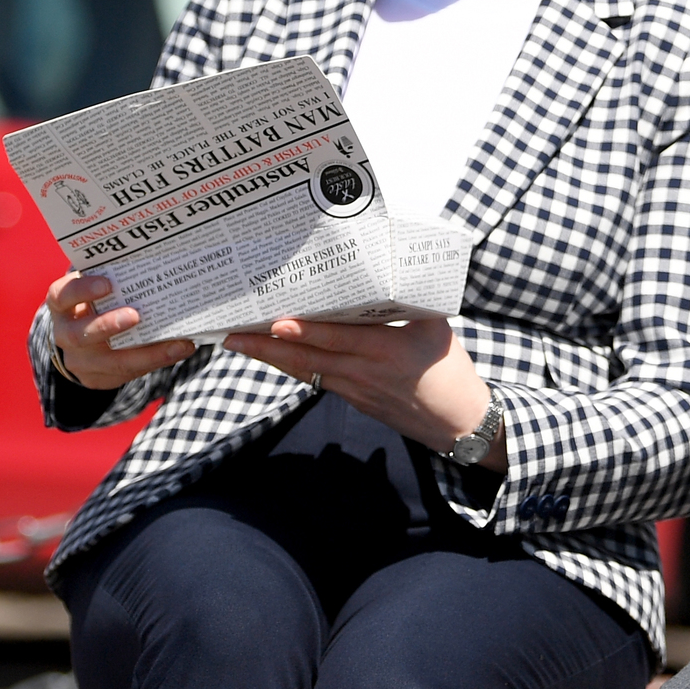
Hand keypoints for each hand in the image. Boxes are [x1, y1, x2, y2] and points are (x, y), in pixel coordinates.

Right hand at [45, 272, 197, 391]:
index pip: (63, 295)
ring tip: (178, 344)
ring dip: (147, 354)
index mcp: (62, 304)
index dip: (82, 290)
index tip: (107, 284)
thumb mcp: (94, 284)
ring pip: (111, 362)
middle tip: (136, 315)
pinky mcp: (97, 378)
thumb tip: (149, 253)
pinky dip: (156, 361)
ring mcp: (80, 360)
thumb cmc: (94, 300)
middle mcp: (65, 334)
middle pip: (80, 334)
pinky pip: (128, 373)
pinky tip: (180, 349)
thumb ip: (111, 273)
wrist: (79, 336)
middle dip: (109, 325)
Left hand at [223, 316, 499, 463]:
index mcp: (387, 350)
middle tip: (231, 333)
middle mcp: (363, 372)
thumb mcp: (435, 327)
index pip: (337, 339)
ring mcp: (354, 389)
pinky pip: (315, 379)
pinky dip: (291, 366)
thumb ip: (406, 302)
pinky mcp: (352, 399)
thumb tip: (387, 265)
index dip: (304, 332)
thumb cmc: (449, 370)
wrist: (458, 423)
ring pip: (304, 371)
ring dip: (269, 358)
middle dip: (265, 347)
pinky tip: (272, 356)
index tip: (275, 323)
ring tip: (238, 342)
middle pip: (306, 359)